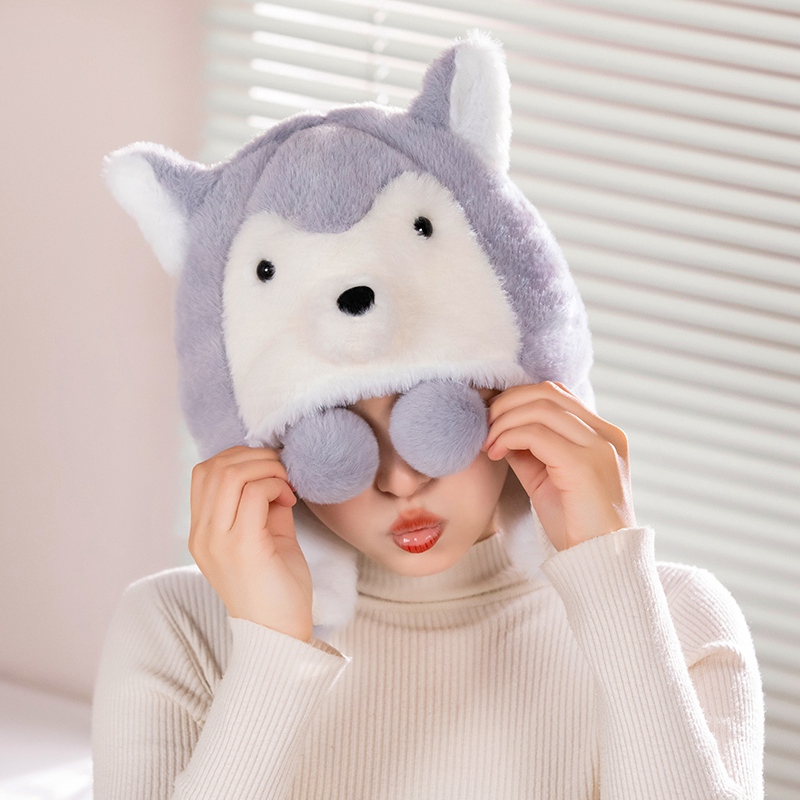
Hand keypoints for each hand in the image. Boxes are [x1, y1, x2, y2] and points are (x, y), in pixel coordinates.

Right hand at [189, 445, 313, 641]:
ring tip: (286, 483)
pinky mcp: (242, 547)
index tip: (269, 469)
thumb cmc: (276, 589)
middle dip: (254, 456)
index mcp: (203, 532)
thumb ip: (264, 504)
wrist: (279, 635)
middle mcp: (203, 535)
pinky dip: (274, 485)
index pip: (204, 473)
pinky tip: (290, 499)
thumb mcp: (266, 536)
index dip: (238, 457)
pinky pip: (254, 493)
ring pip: (231, 475)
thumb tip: (275, 474)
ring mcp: (218, 541)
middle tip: (282, 469)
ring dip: (266, 468)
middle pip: (214, 467)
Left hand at [482, 382, 635, 550]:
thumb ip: (529, 449)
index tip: (492, 420)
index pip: (556, 394)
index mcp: (603, 435)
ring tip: (488, 444)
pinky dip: (509, 437)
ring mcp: (599, 447)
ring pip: (540, 408)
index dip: (517, 399)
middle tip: (484, 427)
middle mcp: (606, 435)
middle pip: (547, 392)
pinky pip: (537, 434)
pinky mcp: (585, 464)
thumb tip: (499, 428)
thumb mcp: (547, 477)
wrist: (600, 562)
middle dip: (507, 404)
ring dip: (504, 421)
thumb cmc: (574, 525)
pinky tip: (496, 454)